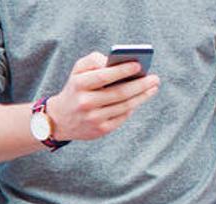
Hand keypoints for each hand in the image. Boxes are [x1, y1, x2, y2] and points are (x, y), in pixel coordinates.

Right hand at [45, 52, 160, 140]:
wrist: (60, 119)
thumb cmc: (76, 88)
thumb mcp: (77, 71)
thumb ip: (94, 60)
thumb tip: (117, 61)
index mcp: (78, 84)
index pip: (103, 76)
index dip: (123, 70)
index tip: (139, 65)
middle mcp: (85, 102)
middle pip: (119, 93)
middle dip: (140, 85)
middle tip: (155, 78)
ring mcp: (93, 118)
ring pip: (125, 106)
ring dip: (142, 96)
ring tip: (153, 87)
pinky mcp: (101, 130)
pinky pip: (123, 116)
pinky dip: (133, 107)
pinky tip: (140, 99)